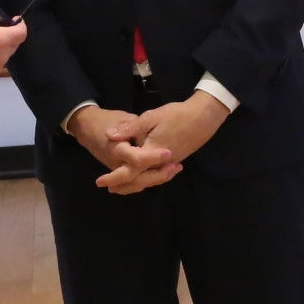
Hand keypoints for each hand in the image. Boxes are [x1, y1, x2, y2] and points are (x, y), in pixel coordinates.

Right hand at [65, 105, 175, 194]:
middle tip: (176, 167)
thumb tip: (147, 135)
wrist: (87, 127)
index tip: (169, 153)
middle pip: (138, 178)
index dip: (153, 157)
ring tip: (175, 169)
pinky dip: (150, 180)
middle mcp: (116, 164)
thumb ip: (135, 128)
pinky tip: (165, 174)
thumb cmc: (106, 120)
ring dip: (157, 179)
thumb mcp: (122, 118)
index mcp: (117, 149)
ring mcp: (118, 169)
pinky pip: (135, 181)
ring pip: (137, 183)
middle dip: (158, 175)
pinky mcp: (120, 170)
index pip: (137, 159)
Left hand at [107, 94, 228, 193]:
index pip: (129, 171)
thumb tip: (109, 135)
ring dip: (134, 184)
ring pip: (149, 180)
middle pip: (139, 181)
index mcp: (151, 153)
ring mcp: (169, 164)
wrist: (203, 117)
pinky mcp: (174, 161)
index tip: (100, 181)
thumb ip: (130, 128)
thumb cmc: (176, 115)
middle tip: (108, 188)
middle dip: (123, 186)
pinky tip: (142, 175)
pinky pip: (157, 175)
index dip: (114, 177)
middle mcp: (160, 164)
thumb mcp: (151, 117)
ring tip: (121, 185)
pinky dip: (146, 178)